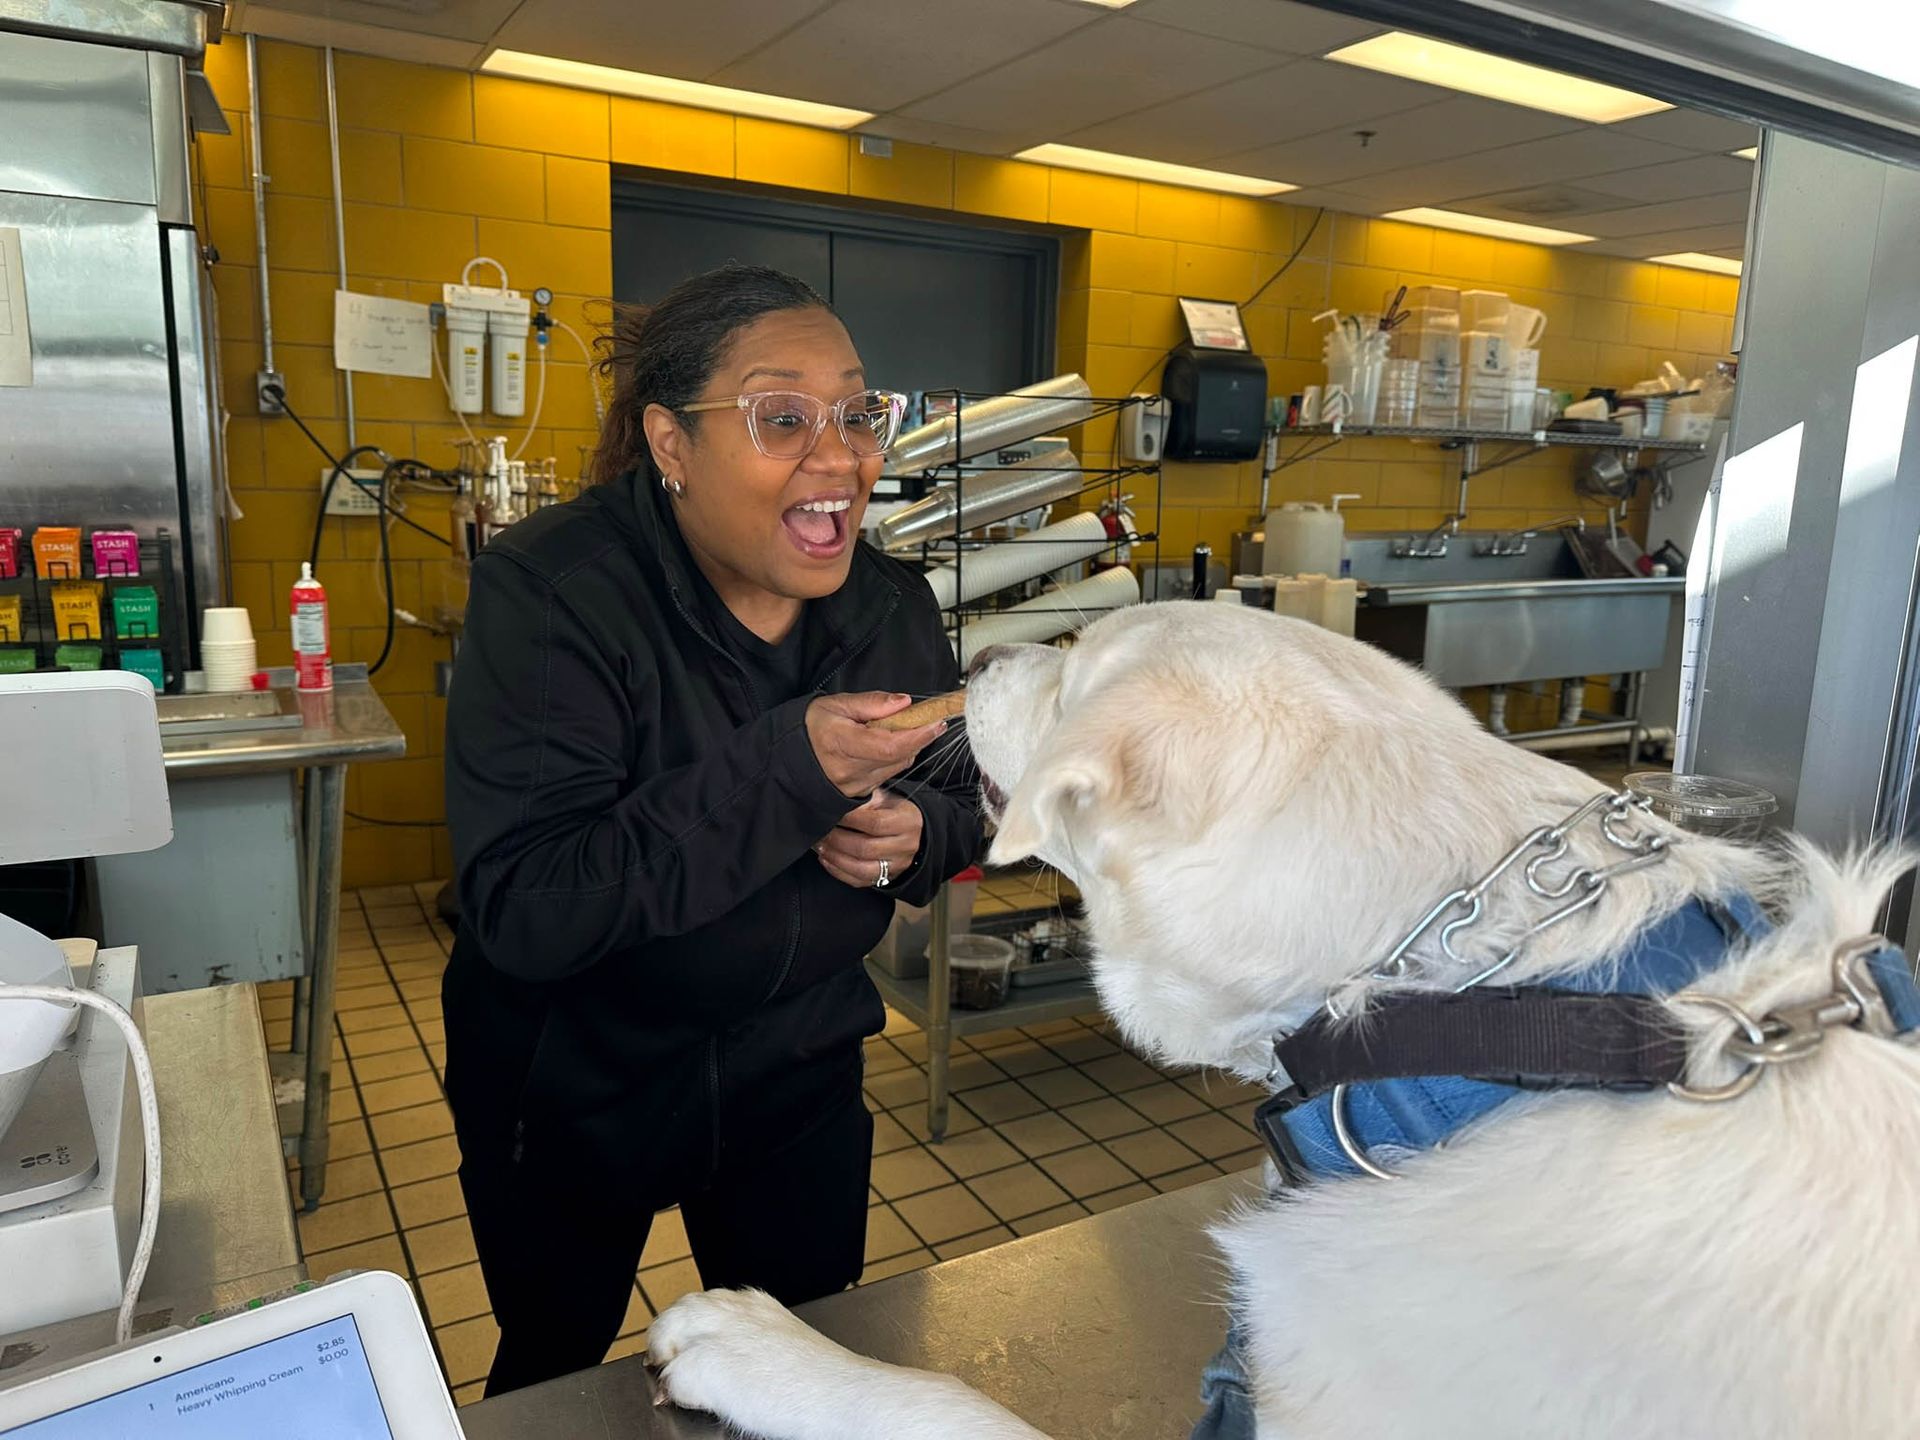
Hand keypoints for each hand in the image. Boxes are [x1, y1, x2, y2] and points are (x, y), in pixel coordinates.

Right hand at [806, 693, 945, 798]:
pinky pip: (887, 774)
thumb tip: (904, 702)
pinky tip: (884, 745)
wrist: (786, 759)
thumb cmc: (809, 727)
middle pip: (899, 757)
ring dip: (907, 747)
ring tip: (897, 729)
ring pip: (897, 766)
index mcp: (840, 744)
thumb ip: (871, 703)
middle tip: (927, 719)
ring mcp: (854, 786)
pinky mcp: (858, 794)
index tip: (937, 721)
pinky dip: (894, 758)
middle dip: (919, 737)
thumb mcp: (835, 704)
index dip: (918, 734)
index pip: (891, 745)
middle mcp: (849, 771)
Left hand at [817, 790, 922, 889]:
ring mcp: (897, 866)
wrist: (908, 830)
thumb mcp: (885, 798)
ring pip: (861, 869)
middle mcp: (906, 847)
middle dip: (838, 840)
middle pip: (866, 848)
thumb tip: (841, 803)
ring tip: (821, 846)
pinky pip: (858, 881)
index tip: (833, 813)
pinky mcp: (886, 878)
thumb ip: (866, 800)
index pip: (875, 824)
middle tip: (822, 831)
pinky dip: (838, 871)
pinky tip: (826, 859)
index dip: (850, 820)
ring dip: (836, 858)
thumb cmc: (891, 810)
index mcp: (907, 822)